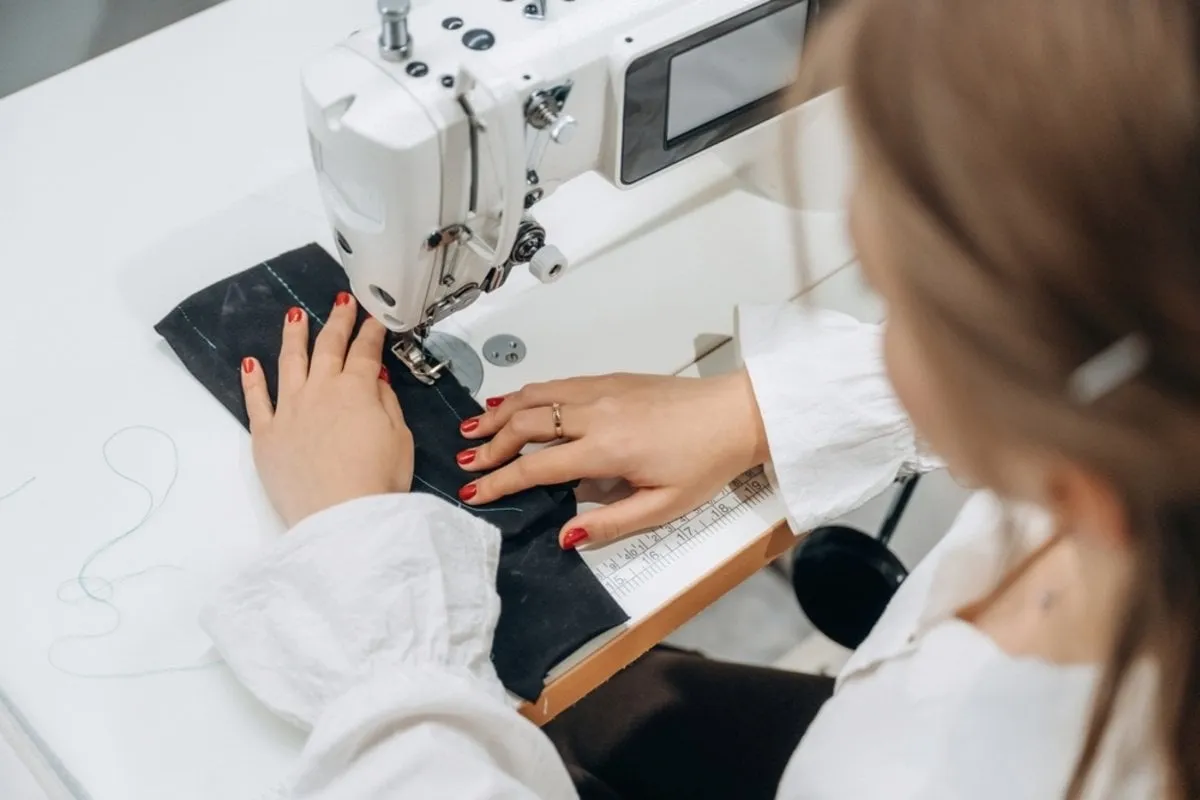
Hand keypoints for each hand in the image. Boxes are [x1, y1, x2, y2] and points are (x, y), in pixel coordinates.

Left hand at [240, 292, 413, 527]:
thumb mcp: (400, 438)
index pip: (365, 351)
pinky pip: (256, 401)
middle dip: (337, 322)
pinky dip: (252, 379)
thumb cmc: (378, 481)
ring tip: (294, 316)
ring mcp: (289, 411)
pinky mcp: (266, 435)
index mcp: (356, 390)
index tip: (375, 317)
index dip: (371, 331)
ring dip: (294, 336)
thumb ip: (386, 402)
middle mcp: (319, 391)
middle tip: (342, 302)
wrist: (342, 519)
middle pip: (328, 348)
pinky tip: (250, 363)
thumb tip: (375, 378)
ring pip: (289, 362)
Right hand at [457, 371, 768, 547]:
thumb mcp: (664, 506)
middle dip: (489, 445)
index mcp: (606, 449)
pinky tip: (512, 401)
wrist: (735, 415)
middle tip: (466, 464)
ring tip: (473, 428)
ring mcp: (601, 390)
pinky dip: (526, 393)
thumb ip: (610, 523)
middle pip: (525, 425)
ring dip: (499, 412)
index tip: (475, 493)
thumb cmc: (705, 462)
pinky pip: (556, 384)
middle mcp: (596, 413)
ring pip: (535, 396)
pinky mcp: (609, 379)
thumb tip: (565, 535)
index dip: (500, 481)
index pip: (537, 467)